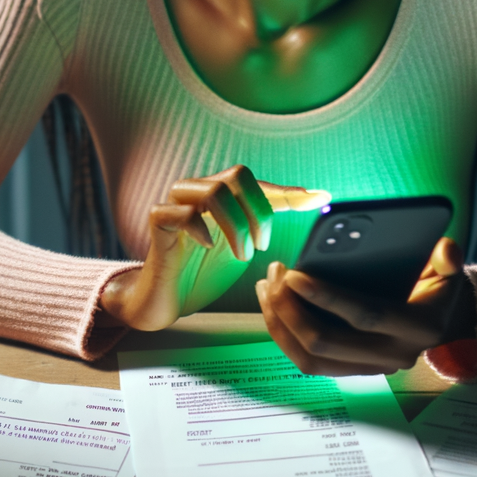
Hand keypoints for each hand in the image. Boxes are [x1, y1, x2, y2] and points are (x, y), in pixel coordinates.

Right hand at [101, 165, 329, 330]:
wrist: (165, 301)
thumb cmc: (205, 271)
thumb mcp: (244, 246)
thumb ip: (266, 224)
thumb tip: (312, 203)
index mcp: (222, 196)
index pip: (257, 182)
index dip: (289, 191)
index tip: (320, 200)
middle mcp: (200, 192)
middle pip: (237, 175)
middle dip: (258, 211)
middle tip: (262, 245)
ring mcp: (177, 204)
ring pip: (212, 190)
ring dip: (235, 225)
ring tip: (241, 254)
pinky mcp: (157, 223)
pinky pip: (176, 211)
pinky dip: (198, 228)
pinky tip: (208, 246)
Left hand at [255, 237, 476, 376]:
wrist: (440, 321)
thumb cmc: (436, 286)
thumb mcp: (449, 269)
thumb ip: (448, 257)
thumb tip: (444, 250)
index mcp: (417, 327)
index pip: (365, 315)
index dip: (327, 297)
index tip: (295, 274)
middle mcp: (393, 355)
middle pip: (328, 342)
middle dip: (292, 309)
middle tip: (276, 275)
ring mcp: (370, 369)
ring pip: (312, 360)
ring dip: (281, 324)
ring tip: (267, 287)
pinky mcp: (351, 372)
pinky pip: (309, 363)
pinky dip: (284, 336)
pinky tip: (272, 305)